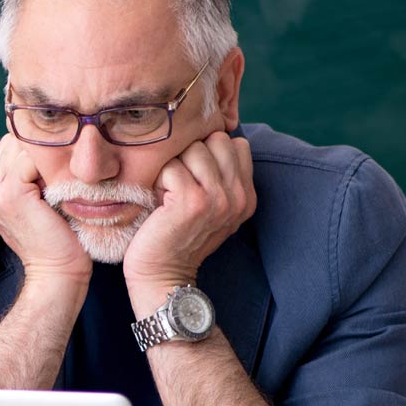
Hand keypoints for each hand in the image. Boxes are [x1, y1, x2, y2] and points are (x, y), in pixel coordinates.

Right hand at [0, 134, 91, 287]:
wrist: (57, 273)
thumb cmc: (58, 240)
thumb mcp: (40, 204)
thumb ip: (33, 178)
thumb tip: (49, 147)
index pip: (8, 148)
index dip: (33, 151)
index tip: (56, 168)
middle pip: (12, 143)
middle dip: (38, 150)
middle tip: (61, 171)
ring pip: (20, 147)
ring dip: (45, 156)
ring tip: (60, 178)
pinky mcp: (10, 194)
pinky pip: (29, 158)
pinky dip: (49, 164)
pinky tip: (61, 183)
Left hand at [122, 131, 254, 314]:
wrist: (162, 275)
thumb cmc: (176, 235)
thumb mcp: (209, 205)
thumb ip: (218, 175)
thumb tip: (209, 131)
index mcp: (246, 196)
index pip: (235, 143)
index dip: (209, 153)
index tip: (194, 178)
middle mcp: (238, 196)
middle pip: (217, 139)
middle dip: (192, 154)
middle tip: (179, 184)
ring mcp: (218, 198)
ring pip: (194, 148)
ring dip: (174, 166)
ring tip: (169, 194)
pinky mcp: (193, 201)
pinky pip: (172, 166)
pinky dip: (159, 180)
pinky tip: (159, 202)